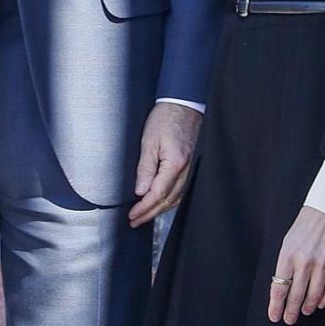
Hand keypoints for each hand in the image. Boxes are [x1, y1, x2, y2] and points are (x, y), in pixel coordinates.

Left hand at [129, 102, 202, 226]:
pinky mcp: (192, 166)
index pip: (157, 194)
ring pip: (176, 198)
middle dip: (150, 213)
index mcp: (175, 164)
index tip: (132, 215)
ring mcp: (192, 169)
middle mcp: (187, 170)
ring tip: (145, 216)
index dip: (144, 208)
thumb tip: (141, 191)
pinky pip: (182, 190)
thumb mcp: (149, 141)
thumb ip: (145, 169)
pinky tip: (161, 203)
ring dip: (160, 209)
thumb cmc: (165, 118)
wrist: (183, 104)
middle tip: (135, 221)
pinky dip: (170, 200)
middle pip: (168, 200)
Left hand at [268, 205, 324, 323]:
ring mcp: (323, 264)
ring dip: (308, 307)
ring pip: (314, 296)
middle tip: (289, 319)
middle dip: (291, 311)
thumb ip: (285, 264)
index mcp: (288, 255)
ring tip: (304, 312)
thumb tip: (283, 287)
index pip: (279, 288)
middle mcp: (305, 262)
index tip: (274, 316)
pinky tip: (320, 303)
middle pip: (296, 295)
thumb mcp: (288, 242)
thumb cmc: (306, 225)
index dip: (276, 306)